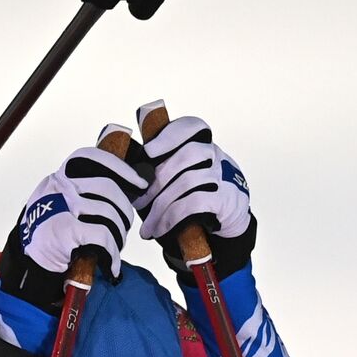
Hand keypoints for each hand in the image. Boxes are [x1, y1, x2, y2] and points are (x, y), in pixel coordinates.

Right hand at [0, 141, 145, 309]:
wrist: (26, 266)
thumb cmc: (46, 237)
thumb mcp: (57, 205)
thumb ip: (80, 194)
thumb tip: (120, 191)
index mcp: (58, 179)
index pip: (93, 159)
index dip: (120, 168)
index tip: (138, 182)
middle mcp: (59, 188)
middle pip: (108, 188)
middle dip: (124, 210)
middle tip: (124, 226)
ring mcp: (62, 208)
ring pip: (109, 214)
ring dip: (119, 235)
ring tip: (115, 247)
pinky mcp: (65, 230)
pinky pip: (104, 237)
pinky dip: (113, 253)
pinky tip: (111, 265)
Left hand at [134, 107, 256, 278]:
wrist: (230, 224)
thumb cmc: (198, 199)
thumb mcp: (184, 178)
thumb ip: (163, 169)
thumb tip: (126, 172)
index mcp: (204, 146)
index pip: (193, 127)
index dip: (170, 134)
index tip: (148, 150)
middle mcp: (217, 156)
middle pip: (187, 154)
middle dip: (156, 180)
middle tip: (138, 203)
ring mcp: (224, 177)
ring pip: (188, 181)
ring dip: (160, 206)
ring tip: (147, 227)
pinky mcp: (226, 199)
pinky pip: (194, 203)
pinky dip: (171, 217)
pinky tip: (160, 229)